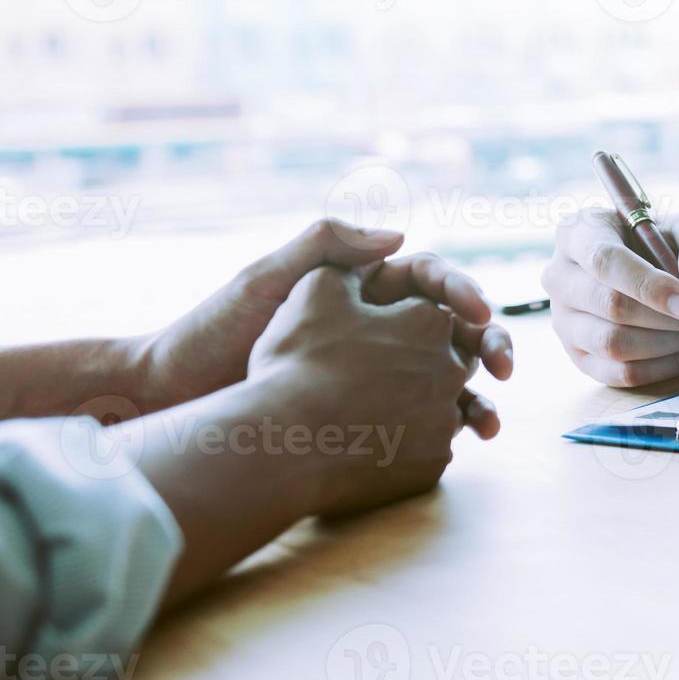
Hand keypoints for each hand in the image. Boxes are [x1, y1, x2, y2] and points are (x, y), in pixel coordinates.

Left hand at [136, 218, 511, 435]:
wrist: (175, 398)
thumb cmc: (213, 333)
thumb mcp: (267, 280)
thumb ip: (327, 246)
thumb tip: (400, 235)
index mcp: (361, 289)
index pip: (431, 280)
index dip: (464, 292)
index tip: (479, 312)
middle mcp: (376, 330)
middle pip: (453, 331)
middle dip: (489, 345)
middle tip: (503, 366)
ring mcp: (375, 377)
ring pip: (446, 381)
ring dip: (477, 398)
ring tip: (490, 422)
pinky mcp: (368, 420)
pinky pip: (422, 422)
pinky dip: (449, 432)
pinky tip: (461, 444)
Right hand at [246, 265, 483, 515]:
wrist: (284, 442)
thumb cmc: (299, 361)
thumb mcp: (315, 288)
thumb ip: (352, 258)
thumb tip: (386, 243)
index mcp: (429, 323)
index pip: (435, 312)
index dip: (407, 317)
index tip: (388, 328)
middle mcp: (449, 371)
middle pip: (451, 359)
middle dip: (428, 361)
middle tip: (389, 373)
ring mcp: (444, 423)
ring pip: (444, 408)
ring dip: (421, 406)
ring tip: (380, 415)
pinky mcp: (432, 467)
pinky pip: (429, 450)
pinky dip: (409, 446)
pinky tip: (374, 446)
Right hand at [543, 207, 678, 386]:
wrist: (673, 273)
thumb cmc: (677, 243)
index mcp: (579, 232)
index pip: (605, 261)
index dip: (649, 285)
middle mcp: (561, 276)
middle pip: (610, 306)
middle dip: (668, 318)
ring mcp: (566, 320)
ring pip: (614, 344)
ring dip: (670, 343)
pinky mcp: (581, 356)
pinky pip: (623, 373)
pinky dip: (666, 366)